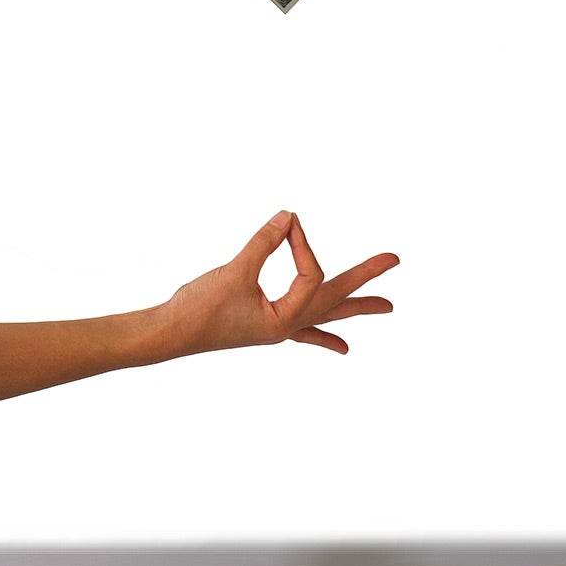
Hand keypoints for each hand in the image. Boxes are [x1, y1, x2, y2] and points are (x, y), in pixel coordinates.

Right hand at [158, 211, 398, 356]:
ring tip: (387, 307)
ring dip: (355, 308)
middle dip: (366, 281)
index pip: (310, 274)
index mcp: (286, 318)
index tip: (288, 222)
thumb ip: (263, 243)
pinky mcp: (266, 326)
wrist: (170, 333)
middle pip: (336, 299)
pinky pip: (304, 332)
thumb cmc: (199, 308)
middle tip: (394, 260)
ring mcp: (279, 328)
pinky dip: (324, 337)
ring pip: (326, 315)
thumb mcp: (234, 272)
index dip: (301, 245)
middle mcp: (289, 325)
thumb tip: (288, 216)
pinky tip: (343, 348)